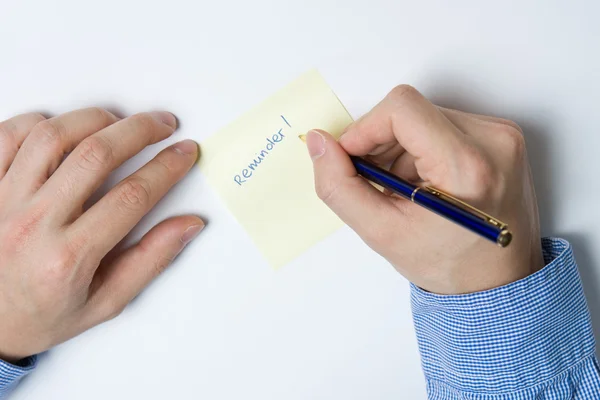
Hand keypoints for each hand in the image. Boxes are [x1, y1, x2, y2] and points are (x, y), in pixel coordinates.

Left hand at [0, 108, 203, 362]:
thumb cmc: (41, 314)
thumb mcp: (106, 301)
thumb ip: (150, 260)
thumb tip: (188, 226)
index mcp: (68, 257)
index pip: (132, 196)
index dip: (167, 168)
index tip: (184, 153)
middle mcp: (32, 224)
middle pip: (95, 155)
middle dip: (139, 130)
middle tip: (162, 124)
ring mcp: (3, 200)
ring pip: (52, 136)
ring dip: (94, 119)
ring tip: (117, 122)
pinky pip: (9, 135)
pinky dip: (39, 122)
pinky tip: (63, 129)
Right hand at [306, 86, 543, 294]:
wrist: (499, 283)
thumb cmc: (449, 265)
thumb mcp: (382, 233)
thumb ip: (340, 187)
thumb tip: (319, 143)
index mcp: (468, 166)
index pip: (401, 109)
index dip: (364, 129)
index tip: (352, 159)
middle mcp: (494, 141)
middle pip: (411, 112)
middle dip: (382, 144)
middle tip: (379, 184)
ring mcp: (503, 136)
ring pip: (425, 116)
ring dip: (401, 148)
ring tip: (406, 190)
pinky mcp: (502, 137)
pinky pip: (444, 124)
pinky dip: (422, 149)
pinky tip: (424, 182)